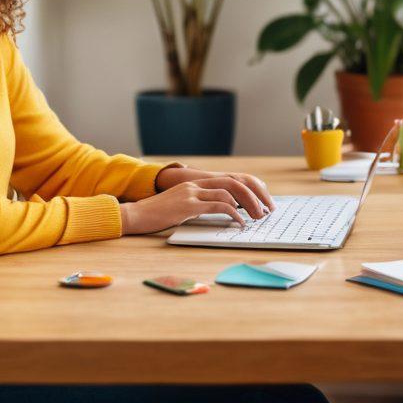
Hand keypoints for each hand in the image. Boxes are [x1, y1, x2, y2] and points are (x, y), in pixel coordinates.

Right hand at [118, 167, 274, 235]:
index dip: (249, 188)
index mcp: (195, 183)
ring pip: (230, 192)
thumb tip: (222, 212)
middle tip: (267, 210)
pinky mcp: (188, 205)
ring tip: (257, 218)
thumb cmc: (157, 215)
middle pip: (235, 182)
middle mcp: (195, 184)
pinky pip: (218, 206)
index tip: (263, 201)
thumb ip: (199, 204)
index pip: (230, 179)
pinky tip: (240, 223)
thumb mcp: (181, 206)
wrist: (135, 215)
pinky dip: (234, 214)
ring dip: (248, 206)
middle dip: (255, 196)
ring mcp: (192, 193)